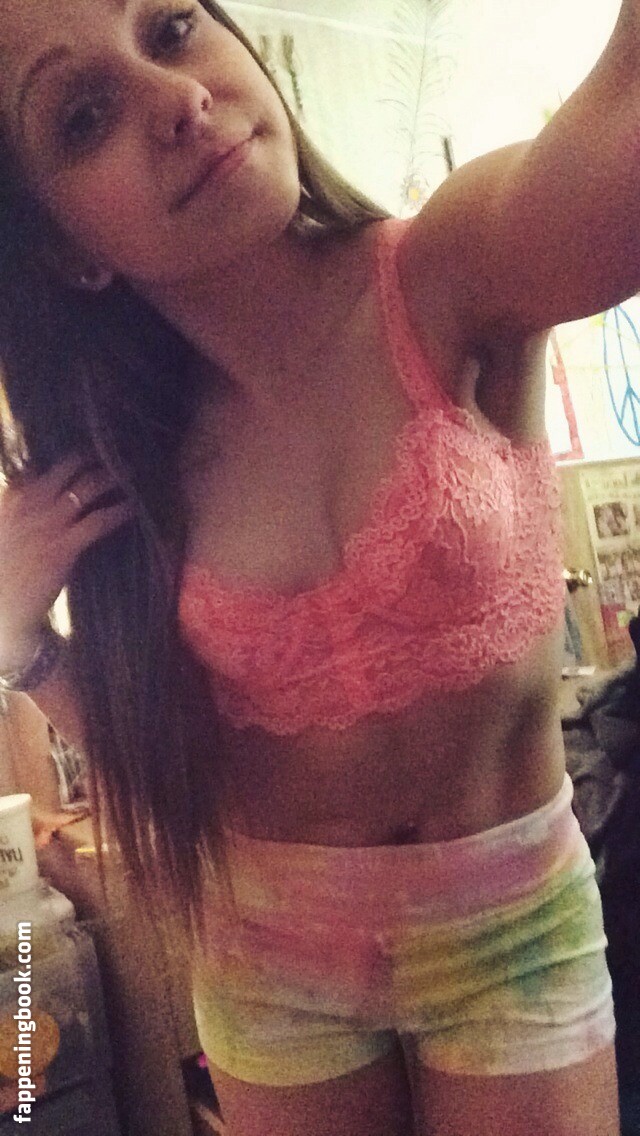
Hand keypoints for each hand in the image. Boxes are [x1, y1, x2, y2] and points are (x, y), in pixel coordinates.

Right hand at [0, 453, 135, 665]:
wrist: (2, 607)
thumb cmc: (6, 574)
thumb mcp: (7, 532)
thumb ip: (22, 511)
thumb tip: (42, 497)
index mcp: (11, 499)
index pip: (38, 466)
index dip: (67, 459)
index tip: (87, 454)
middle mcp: (29, 504)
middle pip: (68, 467)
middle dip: (94, 458)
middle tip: (116, 456)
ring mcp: (47, 524)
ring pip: (87, 488)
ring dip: (113, 478)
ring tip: (131, 474)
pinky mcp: (64, 547)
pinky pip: (99, 521)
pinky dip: (120, 511)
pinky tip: (134, 508)